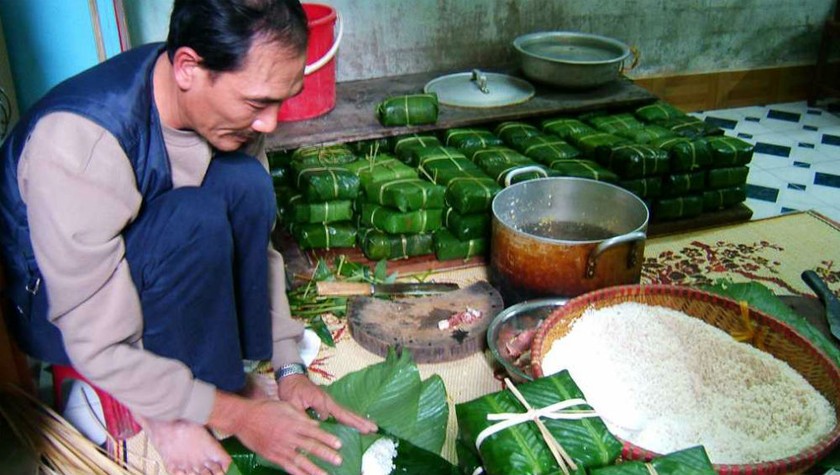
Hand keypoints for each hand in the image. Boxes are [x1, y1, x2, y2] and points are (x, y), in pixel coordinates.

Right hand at [210, 392, 341, 474]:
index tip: (339, 444)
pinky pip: (287, 467)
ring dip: (314, 468)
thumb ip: (300, 416)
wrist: (243, 418)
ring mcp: (280, 448)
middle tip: (338, 460)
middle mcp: (288, 436)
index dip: (327, 438)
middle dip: (325, 454)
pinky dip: (298, 473)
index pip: (314, 432)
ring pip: (300, 460)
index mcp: (293, 423)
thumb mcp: (285, 406)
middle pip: (310, 447)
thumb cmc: (265, 409)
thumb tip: (315, 425)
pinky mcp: (272, 456)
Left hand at [277, 374, 377, 433]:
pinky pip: (343, 412)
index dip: (326, 426)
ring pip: (347, 413)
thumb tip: (318, 421)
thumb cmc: (291, 389)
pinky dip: (353, 418)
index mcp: (320, 400)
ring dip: (360, 420)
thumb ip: (302, 413)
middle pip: (346, 413)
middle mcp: (328, 401)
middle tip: (374, 429)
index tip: (328, 436)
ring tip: (373, 428)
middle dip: (359, 421)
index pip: (327, 416)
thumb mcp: (292, 401)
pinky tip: (359, 424)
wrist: (292, 377)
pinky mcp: (329, 403)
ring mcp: (330, 401)